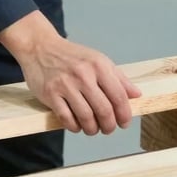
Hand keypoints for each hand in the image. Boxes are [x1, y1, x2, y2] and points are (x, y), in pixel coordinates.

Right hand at [0, 10, 141, 134]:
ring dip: (93, 129)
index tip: (124, 123)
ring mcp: (65, 84)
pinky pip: (67, 119)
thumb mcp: (98, 60)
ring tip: (93, 129)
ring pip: (86, 118)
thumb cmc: (72, 56)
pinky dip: (75, 127)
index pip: (119, 96)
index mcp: (99, 65)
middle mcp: (83, 74)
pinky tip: (77, 125)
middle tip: (109, 129)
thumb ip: (118, 78)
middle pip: (104, 110)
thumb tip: (136, 95)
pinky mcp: (50, 93)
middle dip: (109, 125)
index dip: (124, 114)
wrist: (40, 47)